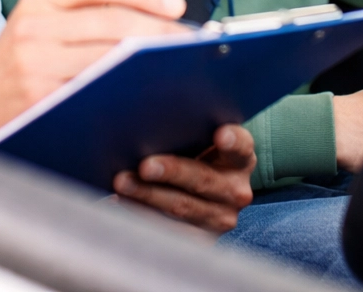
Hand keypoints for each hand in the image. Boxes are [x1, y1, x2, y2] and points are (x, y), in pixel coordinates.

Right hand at [0, 0, 187, 150]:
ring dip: (151, 63)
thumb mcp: (36, 25)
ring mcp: (35, 65)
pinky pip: (95, 92)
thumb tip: (155, 16)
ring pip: (109, 57)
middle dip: (160, 32)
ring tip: (178, 67)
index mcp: (37, 1)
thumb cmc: (15, 68)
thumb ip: (82, 14)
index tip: (176, 4)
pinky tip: (149, 96)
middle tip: (191, 44)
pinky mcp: (40, 100)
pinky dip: (127, 92)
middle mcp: (34, 27)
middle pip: (113, 20)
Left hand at [113, 124, 254, 234]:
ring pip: (183, 207)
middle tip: (145, 166)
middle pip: (203, 179)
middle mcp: (236, 190)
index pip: (240, 147)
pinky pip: (171, 231)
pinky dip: (143, 216)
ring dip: (148, 196)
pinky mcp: (203, 240)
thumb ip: (190, 133)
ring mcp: (222, 218)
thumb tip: (147, 123)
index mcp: (241, 159)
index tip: (220, 135)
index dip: (232, 141)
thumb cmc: (198, 157)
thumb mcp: (204, 143)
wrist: (209, 196)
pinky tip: (121, 205)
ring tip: (122, 185)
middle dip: (172, 171)